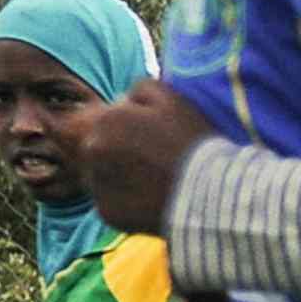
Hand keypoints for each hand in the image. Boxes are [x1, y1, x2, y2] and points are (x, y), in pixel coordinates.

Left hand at [70, 81, 209, 234]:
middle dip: (123, 153)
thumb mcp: (172, 98)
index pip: (111, 122)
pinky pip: (112, 205)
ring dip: (121, 177)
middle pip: (103, 149)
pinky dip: (128, 204)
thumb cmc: (192, 143)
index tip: (159, 140)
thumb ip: (140, 88)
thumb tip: (123, 99)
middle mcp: (92, 150)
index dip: (135, 129)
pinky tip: (152, 201)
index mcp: (105, 120)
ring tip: (155, 183)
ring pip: (104, 177)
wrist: (208, 194)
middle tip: (156, 163)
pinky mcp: (106, 213)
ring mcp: (96, 184)